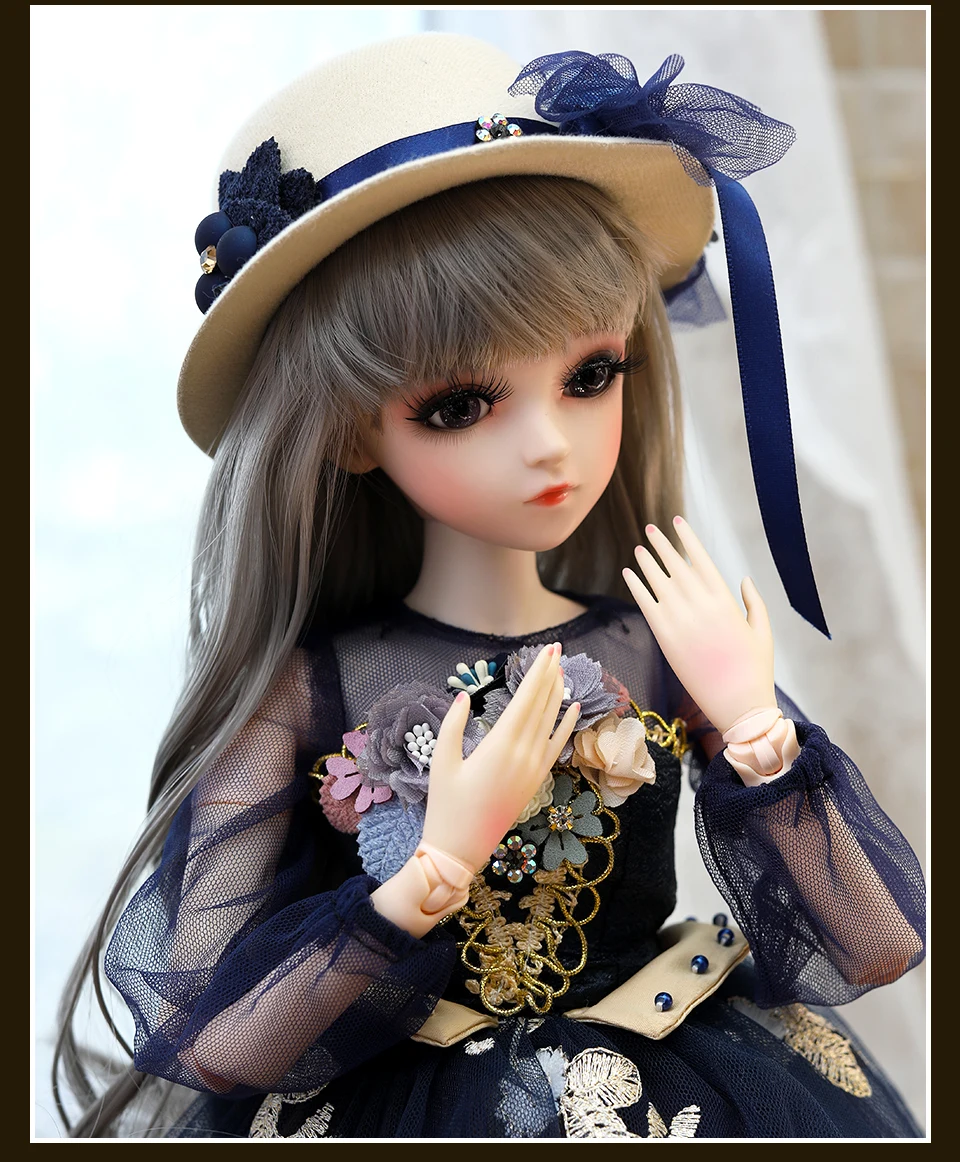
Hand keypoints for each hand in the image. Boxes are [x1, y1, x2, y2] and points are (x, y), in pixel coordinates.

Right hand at [421, 643, 580, 872]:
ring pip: (551, 723)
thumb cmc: (446, 806)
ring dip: (557, 695)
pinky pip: (557, 747)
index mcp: (500, 746)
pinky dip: (567, 726)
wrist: (460, 849)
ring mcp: (534, 768)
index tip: (548, 652)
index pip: (526, 700)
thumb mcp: (441, 762)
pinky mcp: (536, 780)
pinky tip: (573, 708)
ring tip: (562, 670)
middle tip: (557, 650)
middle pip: (542, 706)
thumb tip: (464, 696)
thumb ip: (452, 725)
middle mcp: (523, 754)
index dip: (538, 674)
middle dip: (550, 676)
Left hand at [621, 517, 775, 734]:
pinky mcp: (665, 639)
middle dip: (662, 544)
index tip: (678, 522)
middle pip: (676, 565)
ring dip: (647, 561)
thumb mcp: (763, 631)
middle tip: (651, 528)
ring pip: (658, 581)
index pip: (701, 559)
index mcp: (725, 601)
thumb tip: (743, 579)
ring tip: (639, 547)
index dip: (687, 538)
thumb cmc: (755, 669)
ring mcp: (680, 622)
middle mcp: (700, 606)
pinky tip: (628, 573)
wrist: (738, 705)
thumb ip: (754, 602)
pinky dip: (636, 586)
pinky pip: (646, 605)